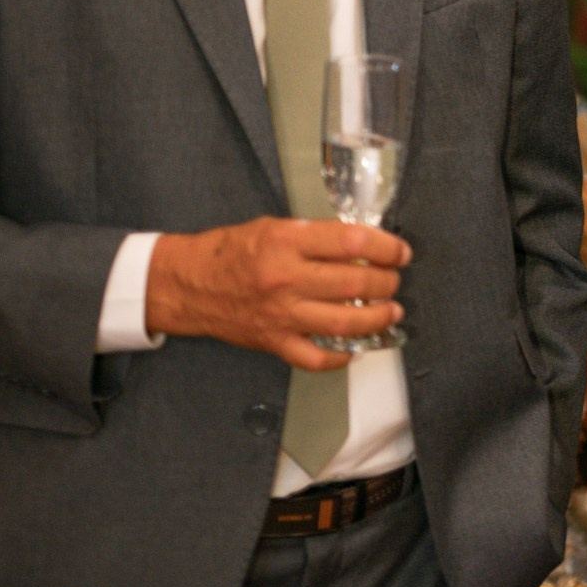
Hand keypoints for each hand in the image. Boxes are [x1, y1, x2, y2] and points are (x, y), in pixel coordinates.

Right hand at [147, 218, 410, 371]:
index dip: (386, 247)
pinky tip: (357, 346)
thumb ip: (316, 236)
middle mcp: (285, 280)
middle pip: (355, 285)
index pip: (352, 243)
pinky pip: (315, 358)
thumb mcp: (275, 227)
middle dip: (387, 283)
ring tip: (391, 311)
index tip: (399, 251)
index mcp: (286, 243)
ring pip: (344, 324)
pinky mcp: (273, 342)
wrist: (187, 284)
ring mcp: (280, 315)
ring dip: (378, 319)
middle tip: (394, 279)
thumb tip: (363, 245)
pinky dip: (342, 357)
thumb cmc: (231, 251)